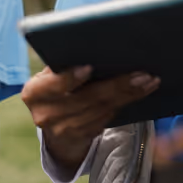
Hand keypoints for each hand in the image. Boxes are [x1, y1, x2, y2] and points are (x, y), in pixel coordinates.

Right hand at [21, 65, 160, 170]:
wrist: (54, 125)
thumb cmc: (56, 87)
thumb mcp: (50, 75)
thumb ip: (62, 65)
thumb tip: (92, 45)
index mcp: (34, 93)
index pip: (53, 85)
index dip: (71, 77)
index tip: (90, 66)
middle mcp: (46, 114)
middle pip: (87, 98)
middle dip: (117, 85)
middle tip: (141, 74)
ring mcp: (63, 130)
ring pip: (102, 110)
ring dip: (128, 95)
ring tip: (148, 81)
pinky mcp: (81, 138)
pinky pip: (107, 119)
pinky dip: (124, 104)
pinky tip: (140, 93)